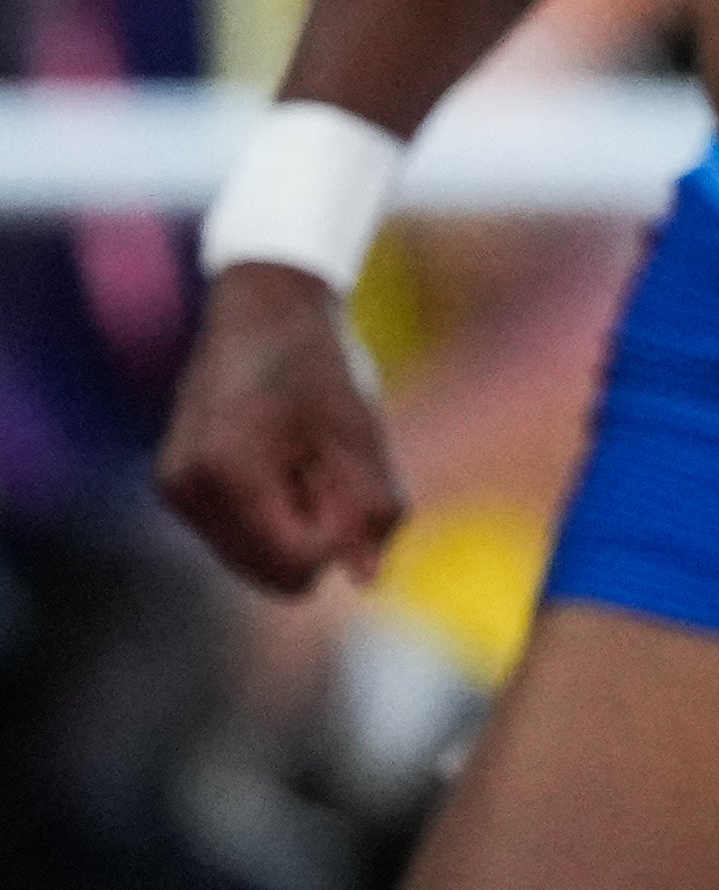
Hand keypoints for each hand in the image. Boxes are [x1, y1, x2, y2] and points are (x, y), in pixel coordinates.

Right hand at [156, 263, 406, 594]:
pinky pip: (240, 538)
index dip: (341, 537)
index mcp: (227, 473)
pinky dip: (273, 512)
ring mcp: (175, 492)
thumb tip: (367, 580)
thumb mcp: (361, 430)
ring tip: (300, 457)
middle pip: (275, 572)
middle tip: (323, 464)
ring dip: (295, 522)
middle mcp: (186, 490)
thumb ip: (372, 507)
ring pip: (258, 561)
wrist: (265, 308)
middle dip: (315, 531)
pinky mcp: (177, 488)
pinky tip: (280, 459)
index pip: (297, 563)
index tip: (347, 477)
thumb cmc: (321, 364)